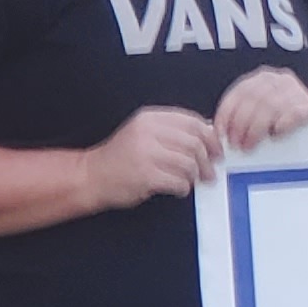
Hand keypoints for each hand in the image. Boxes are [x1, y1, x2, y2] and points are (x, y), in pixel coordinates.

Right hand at [81, 106, 222, 209]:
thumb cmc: (119, 158)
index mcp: (149, 118)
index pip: (192, 121)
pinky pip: (179, 182)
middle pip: (194, 143)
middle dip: (207, 160)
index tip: (216, 148)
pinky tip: (178, 188)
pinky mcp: (145, 175)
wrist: (91, 176)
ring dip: (195, 176)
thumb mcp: (143, 133)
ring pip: (189, 163)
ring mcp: (145, 154)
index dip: (210, 137)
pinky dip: (183, 188)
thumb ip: (171, 130)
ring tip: (191, 180)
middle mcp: (147, 133)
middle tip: (210, 170)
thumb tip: (207, 131)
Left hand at [214, 66, 307, 151]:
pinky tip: (276, 136)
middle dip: (240, 125)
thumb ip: (242, 118)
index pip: (237, 95)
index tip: (221, 135)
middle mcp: (278, 80)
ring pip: (268, 107)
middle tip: (236, 145)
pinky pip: (292, 114)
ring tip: (250, 146)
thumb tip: (213, 133)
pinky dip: (282, 125)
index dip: (226, 116)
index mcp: (262, 79)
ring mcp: (296, 90)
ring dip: (256, 129)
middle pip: (252, 100)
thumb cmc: (284, 128)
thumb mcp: (260, 117)